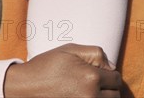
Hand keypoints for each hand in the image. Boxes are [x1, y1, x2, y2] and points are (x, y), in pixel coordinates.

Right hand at [4, 43, 120, 97]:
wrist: (26, 86)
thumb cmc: (47, 66)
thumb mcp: (71, 50)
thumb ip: (96, 54)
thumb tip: (112, 67)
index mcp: (91, 78)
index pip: (117, 79)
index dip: (110, 74)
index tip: (100, 72)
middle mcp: (90, 96)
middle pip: (115, 96)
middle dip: (109, 88)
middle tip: (95, 82)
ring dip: (103, 97)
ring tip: (89, 90)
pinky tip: (84, 95)